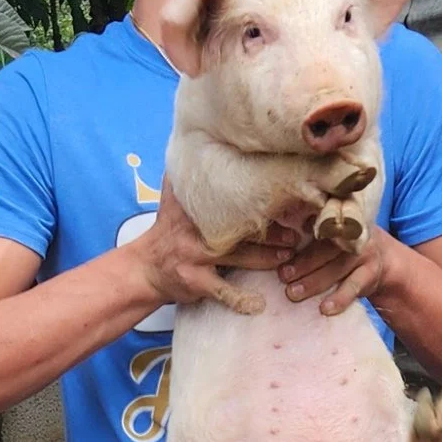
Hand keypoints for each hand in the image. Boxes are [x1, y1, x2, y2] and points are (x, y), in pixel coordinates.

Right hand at [133, 181, 299, 311]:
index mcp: (193, 208)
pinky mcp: (196, 282)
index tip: (283, 195)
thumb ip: (184, 175)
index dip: (257, 198)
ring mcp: (196, 257)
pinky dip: (241, 300)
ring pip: (240, 258)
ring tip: (288, 256)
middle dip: (271, 232)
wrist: (144, 269)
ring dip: (267, 258)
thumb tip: (191, 137)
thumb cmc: (166, 233)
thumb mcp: (171, 199)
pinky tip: (259, 304)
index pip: (229, 200)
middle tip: (297, 232)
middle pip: (241, 229)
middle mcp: (196, 231)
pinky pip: (223, 292)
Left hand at [274, 216, 397, 316]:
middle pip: (323, 249)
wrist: (383, 261)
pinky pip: (354, 286)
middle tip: (282, 277)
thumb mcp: (329, 238)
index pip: (314, 228)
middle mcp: (351, 233)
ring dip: (313, 282)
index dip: (296, 241)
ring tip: (293, 294)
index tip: (280, 254)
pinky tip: (325, 309)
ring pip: (335, 268)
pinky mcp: (371, 272)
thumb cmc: (342, 250)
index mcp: (336, 221)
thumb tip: (276, 243)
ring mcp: (363, 252)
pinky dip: (339, 298)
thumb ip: (309, 236)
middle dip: (301, 265)